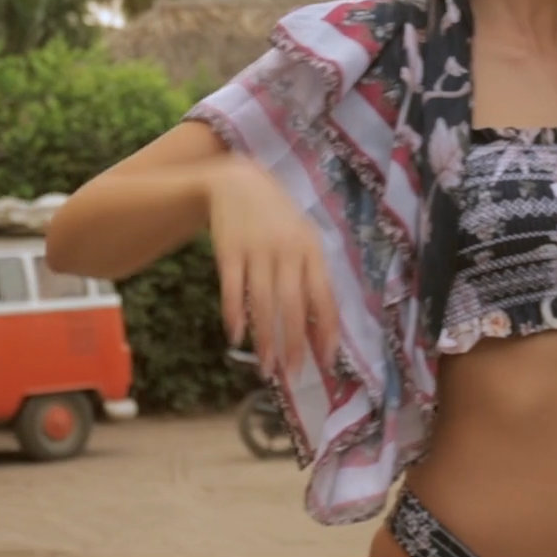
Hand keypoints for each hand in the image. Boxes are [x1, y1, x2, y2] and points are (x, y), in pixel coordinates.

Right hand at [207, 157, 338, 376]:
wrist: (237, 181)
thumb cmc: (277, 218)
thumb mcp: (302, 238)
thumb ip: (311, 276)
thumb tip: (319, 326)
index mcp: (311, 250)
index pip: (324, 297)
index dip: (326, 332)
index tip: (327, 363)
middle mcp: (287, 251)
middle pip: (293, 306)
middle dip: (294, 345)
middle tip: (293, 375)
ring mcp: (256, 251)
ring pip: (262, 304)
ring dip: (264, 339)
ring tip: (266, 368)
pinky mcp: (229, 251)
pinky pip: (232, 289)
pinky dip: (234, 315)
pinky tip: (236, 336)